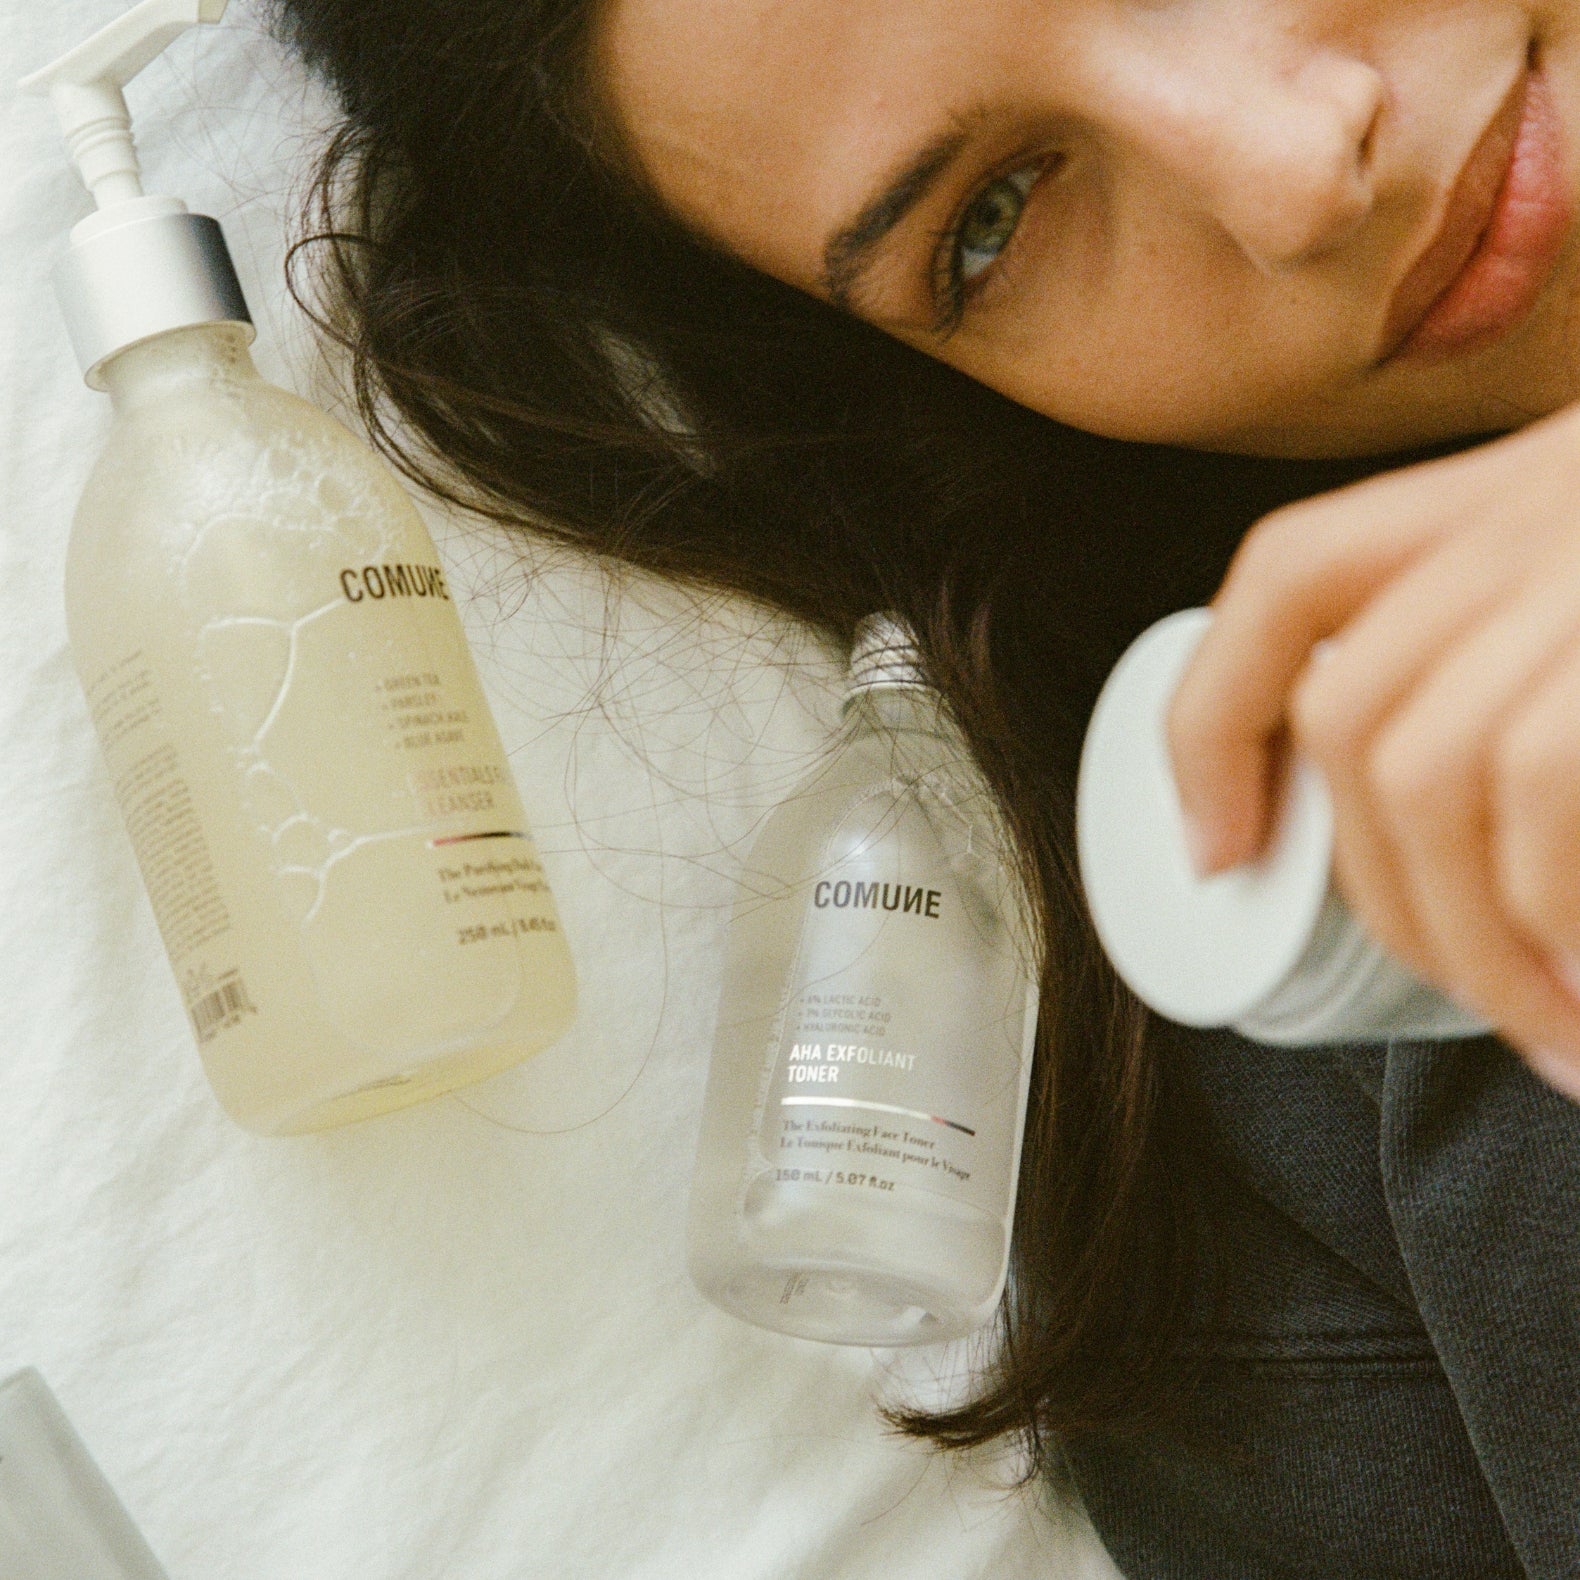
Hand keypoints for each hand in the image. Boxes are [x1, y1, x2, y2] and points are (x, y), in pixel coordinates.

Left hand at [1168, 402, 1579, 1099]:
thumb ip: (1543, 670)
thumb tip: (1435, 859)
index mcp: (1515, 492)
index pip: (1292, 578)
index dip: (1216, 720)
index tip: (1218, 848)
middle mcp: (1544, 502)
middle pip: (1356, 716)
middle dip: (1391, 901)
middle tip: (1479, 1007)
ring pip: (1431, 771)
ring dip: (1478, 942)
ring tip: (1555, 1038)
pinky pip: (1547, 783)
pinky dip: (1556, 916)